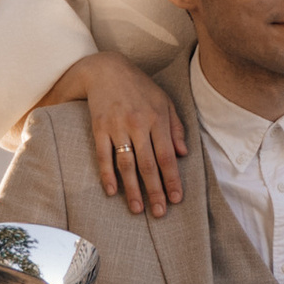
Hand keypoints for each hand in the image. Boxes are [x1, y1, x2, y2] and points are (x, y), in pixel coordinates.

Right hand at [38, 53, 186, 214]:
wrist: (106, 70)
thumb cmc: (139, 88)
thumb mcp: (164, 101)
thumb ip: (175, 127)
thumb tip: (184, 154)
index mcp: (157, 119)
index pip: (167, 156)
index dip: (172, 179)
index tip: (176, 199)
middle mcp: (138, 124)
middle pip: (148, 165)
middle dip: (155, 191)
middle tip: (159, 213)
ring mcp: (117, 127)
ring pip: (126, 165)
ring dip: (132, 189)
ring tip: (137, 209)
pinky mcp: (99, 128)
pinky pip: (103, 156)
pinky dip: (107, 175)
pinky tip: (111, 191)